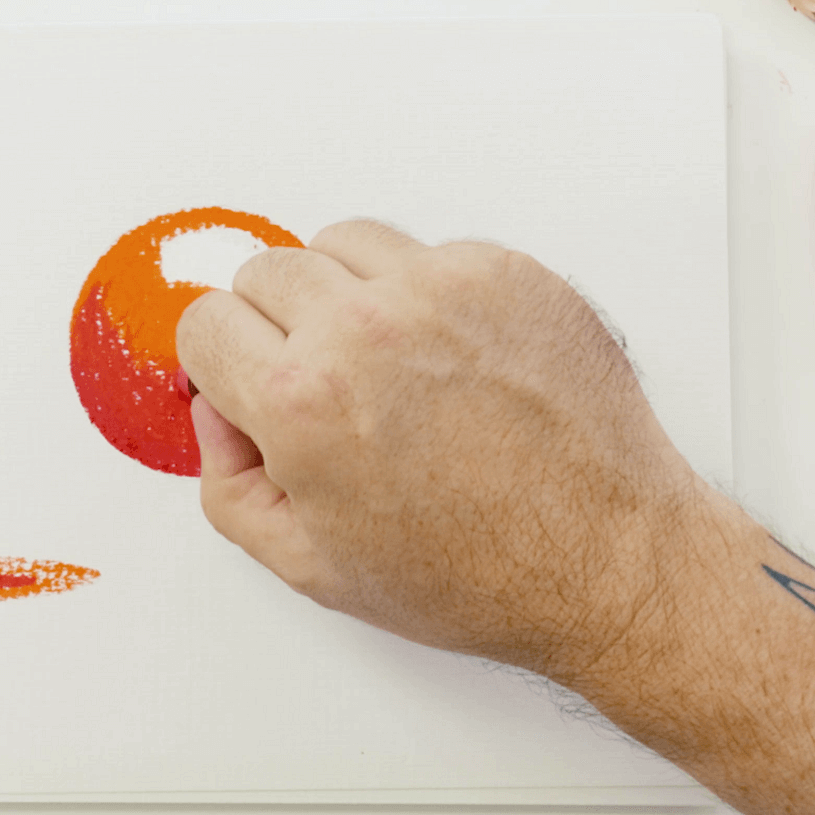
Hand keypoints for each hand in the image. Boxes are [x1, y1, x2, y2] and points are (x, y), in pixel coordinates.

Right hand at [174, 220, 708, 681]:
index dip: (220, 360)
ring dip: (343, 292)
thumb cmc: (479, 571)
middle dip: (273, 325)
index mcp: (300, 399)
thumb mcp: (309, 563)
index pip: (204, 321)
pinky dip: (423, 293)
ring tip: (383, 362)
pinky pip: (425, 251)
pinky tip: (447, 357)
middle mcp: (365, 329)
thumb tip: (218, 412)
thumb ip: (228, 483)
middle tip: (317, 381)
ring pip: (340, 243)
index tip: (242, 376)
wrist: (610, 560)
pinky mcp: (504, 272)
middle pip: (263, 271)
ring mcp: (441, 290)